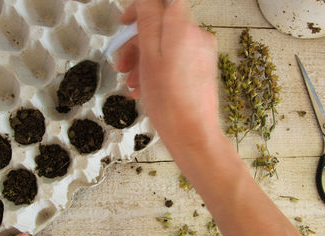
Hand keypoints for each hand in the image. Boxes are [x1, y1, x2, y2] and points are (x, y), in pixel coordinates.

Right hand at [118, 0, 218, 153]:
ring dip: (144, 61)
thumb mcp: (149, 57)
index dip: (140, 9)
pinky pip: (175, 60)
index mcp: (183, 27)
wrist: (192, 134)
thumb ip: (148, 21)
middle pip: (161, 26)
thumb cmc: (168, 101)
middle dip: (137, 44)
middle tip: (122, 65)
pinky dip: (157, 69)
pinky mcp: (202, 69)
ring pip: (165, 46)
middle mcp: (197, 36)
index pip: (161, 1)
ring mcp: (202, 53)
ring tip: (131, 84)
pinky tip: (144, 89)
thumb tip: (146, 1)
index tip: (125, 24)